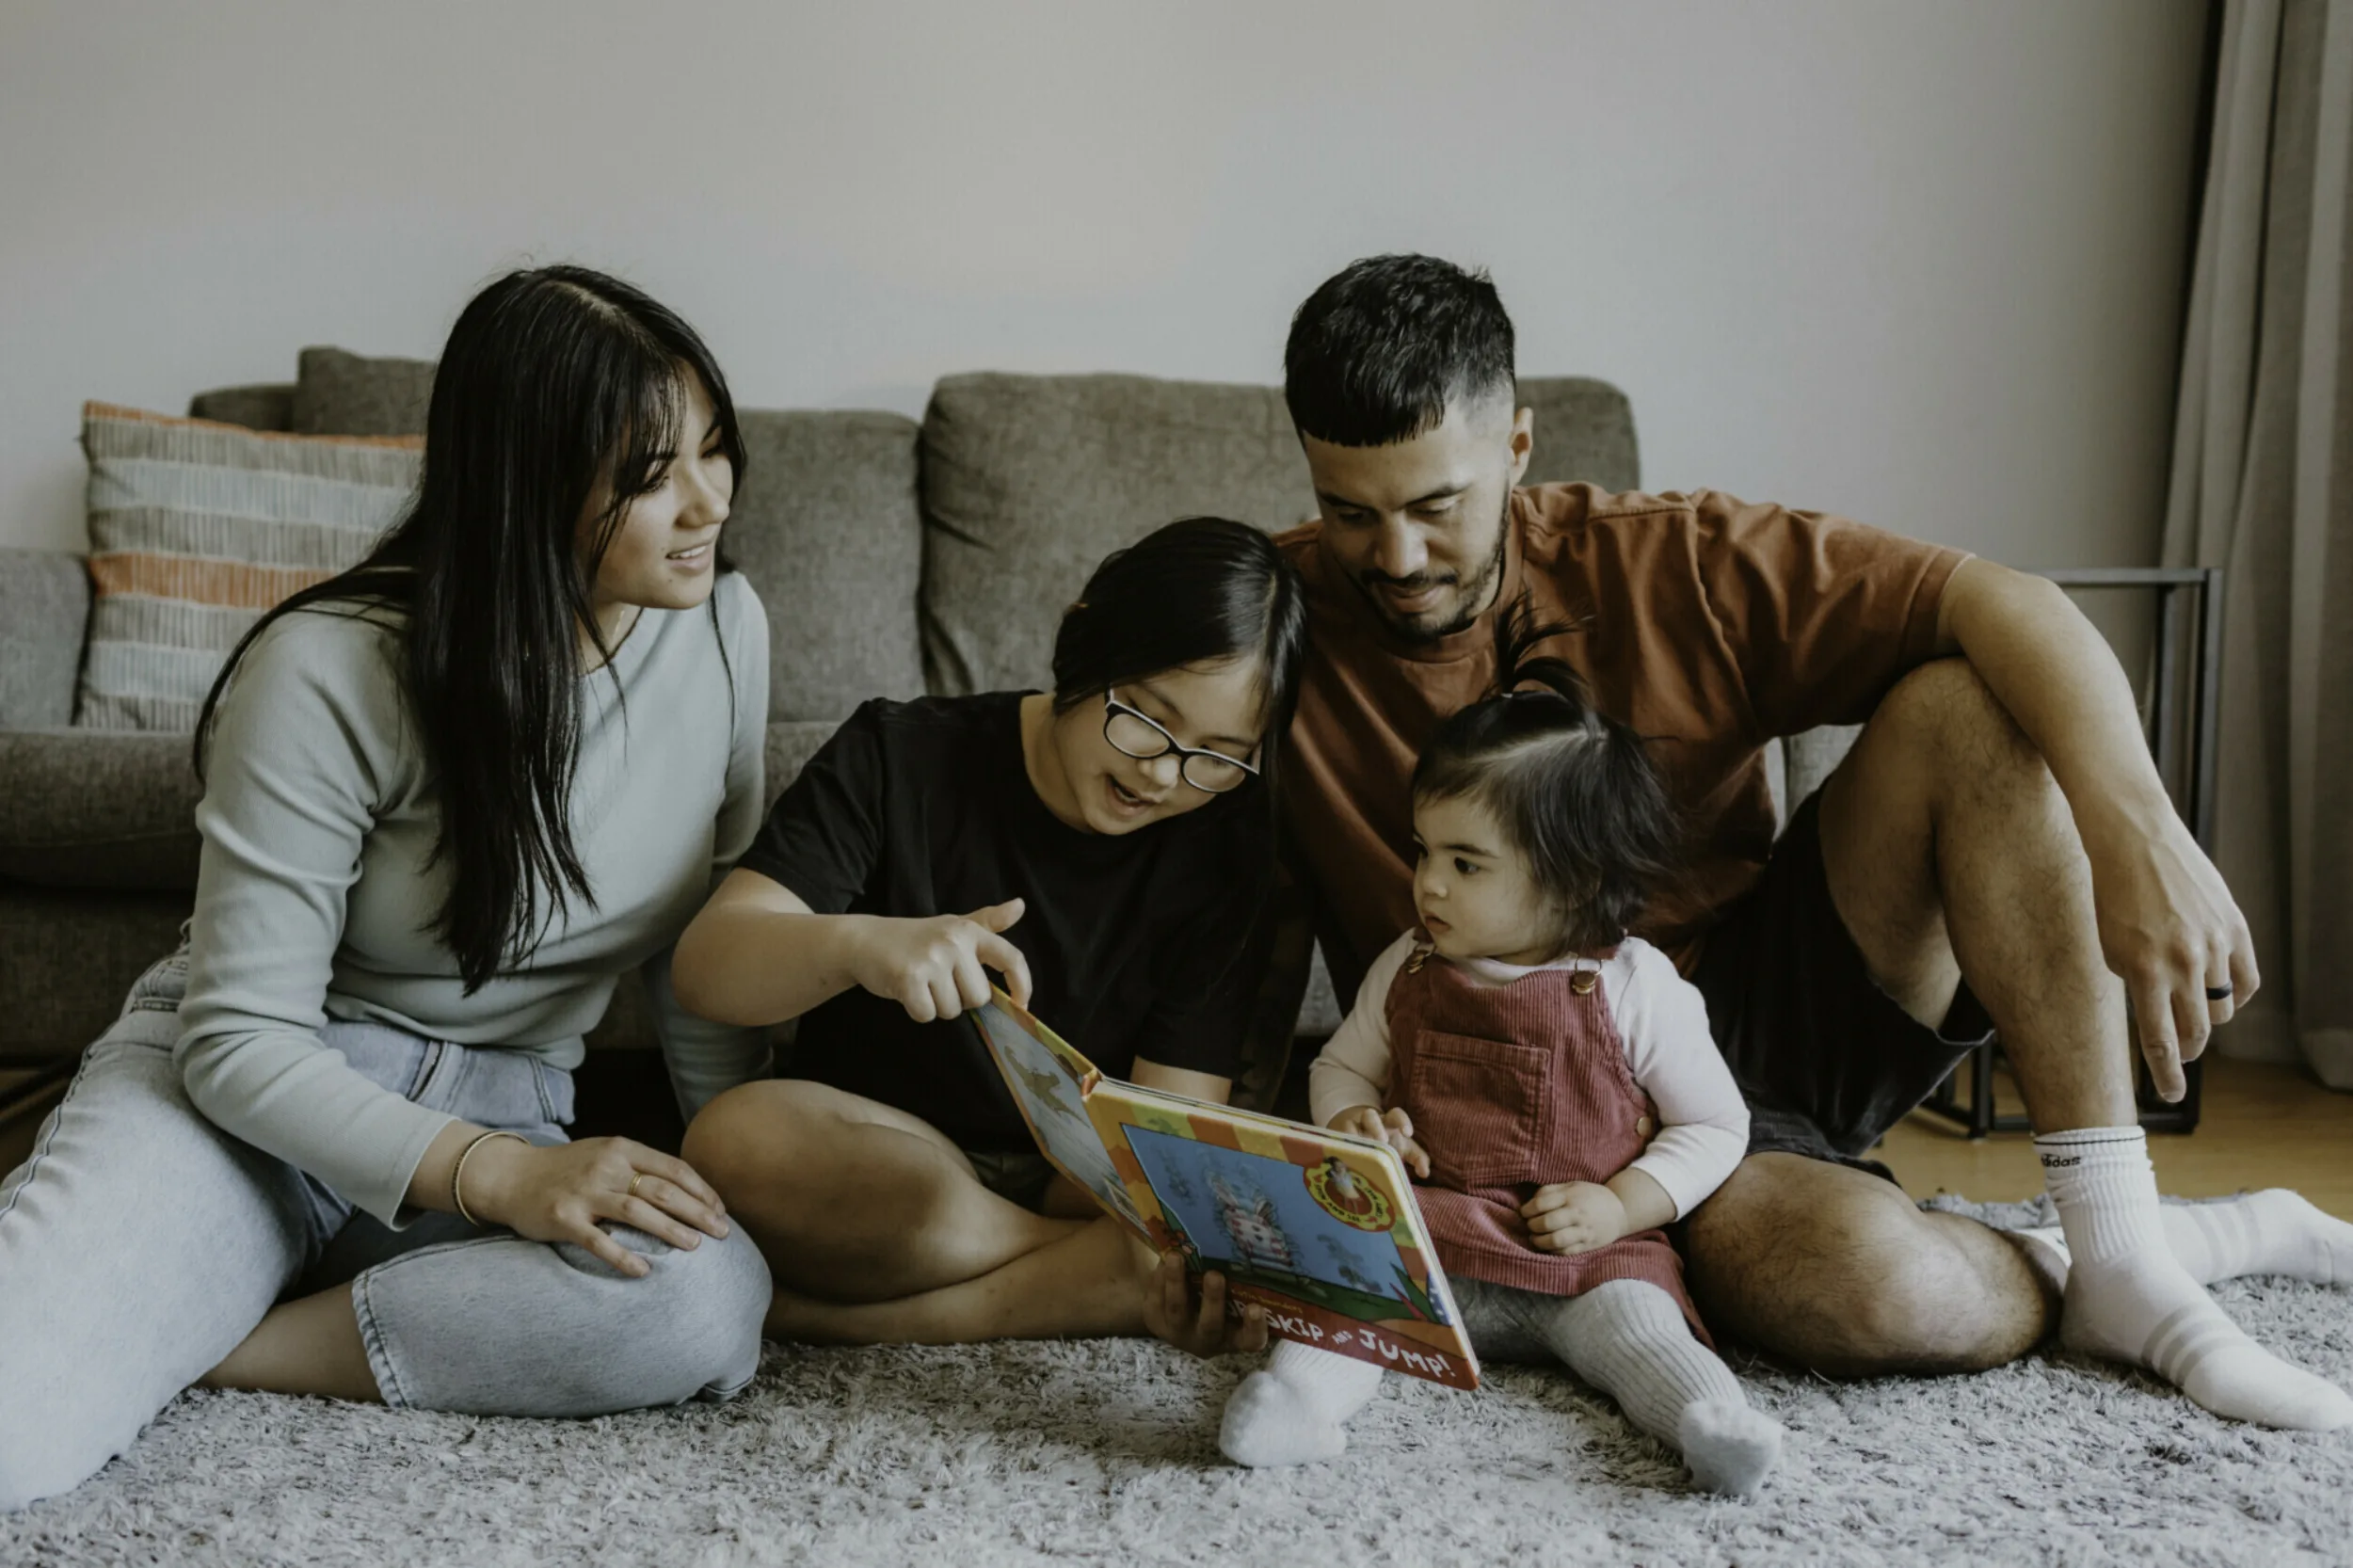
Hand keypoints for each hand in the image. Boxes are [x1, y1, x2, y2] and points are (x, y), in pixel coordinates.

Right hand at [461, 1135, 730, 1277]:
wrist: (510, 1176)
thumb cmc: (567, 1169)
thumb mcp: (604, 1154)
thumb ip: (639, 1167)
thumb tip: (686, 1190)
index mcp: (621, 1149)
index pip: (673, 1168)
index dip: (702, 1191)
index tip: (720, 1211)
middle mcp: (606, 1167)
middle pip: (663, 1190)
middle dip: (698, 1212)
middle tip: (722, 1233)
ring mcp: (585, 1192)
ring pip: (638, 1212)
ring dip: (671, 1230)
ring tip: (695, 1247)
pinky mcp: (564, 1217)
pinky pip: (599, 1241)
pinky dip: (623, 1256)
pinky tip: (644, 1270)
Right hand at [849, 898, 1033, 1020]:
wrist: (864, 940)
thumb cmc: (914, 937)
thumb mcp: (952, 925)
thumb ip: (987, 920)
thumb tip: (1021, 905)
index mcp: (969, 931)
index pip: (1010, 957)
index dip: (1022, 984)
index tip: (1022, 1004)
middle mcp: (954, 942)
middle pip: (979, 997)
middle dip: (959, 998)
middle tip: (937, 981)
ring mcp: (931, 959)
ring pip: (953, 1009)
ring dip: (936, 1005)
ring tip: (921, 983)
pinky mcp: (909, 978)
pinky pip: (927, 1015)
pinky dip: (917, 1011)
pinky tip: (906, 991)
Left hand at [1141, 1251, 1266, 1358]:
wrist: (1174, 1309)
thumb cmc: (1215, 1298)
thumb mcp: (1232, 1297)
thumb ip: (1238, 1282)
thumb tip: (1247, 1243)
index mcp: (1234, 1336)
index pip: (1251, 1341)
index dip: (1255, 1328)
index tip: (1257, 1307)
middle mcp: (1207, 1339)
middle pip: (1210, 1324)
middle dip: (1212, 1299)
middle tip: (1214, 1275)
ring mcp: (1179, 1332)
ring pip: (1177, 1310)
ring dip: (1176, 1282)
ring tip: (1176, 1257)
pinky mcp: (1155, 1321)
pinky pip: (1156, 1299)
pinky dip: (1159, 1277)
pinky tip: (1164, 1258)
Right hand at [1329, 1104, 1429, 1178]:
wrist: (1363, 1137)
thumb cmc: (1389, 1144)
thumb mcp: (1405, 1149)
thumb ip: (1419, 1159)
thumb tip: (1424, 1173)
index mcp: (1388, 1122)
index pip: (1396, 1114)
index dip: (1402, 1120)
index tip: (1408, 1133)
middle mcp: (1370, 1121)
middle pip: (1370, 1115)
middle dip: (1375, 1126)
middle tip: (1382, 1141)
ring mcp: (1352, 1128)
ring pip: (1350, 1124)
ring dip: (1355, 1135)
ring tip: (1362, 1149)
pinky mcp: (1339, 1137)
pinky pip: (1338, 1138)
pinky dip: (1342, 1146)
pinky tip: (1346, 1157)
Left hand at [1522, 1180, 1626, 1255]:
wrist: (1620, 1210)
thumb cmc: (1590, 1196)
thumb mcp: (1572, 1185)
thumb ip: (1550, 1191)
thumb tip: (1530, 1203)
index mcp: (1571, 1196)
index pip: (1541, 1204)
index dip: (1527, 1210)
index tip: (1524, 1212)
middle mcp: (1577, 1213)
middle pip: (1547, 1223)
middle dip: (1532, 1226)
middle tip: (1530, 1225)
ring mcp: (1583, 1231)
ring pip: (1556, 1240)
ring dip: (1539, 1241)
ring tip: (1535, 1238)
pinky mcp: (1588, 1245)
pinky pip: (1566, 1252)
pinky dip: (1552, 1251)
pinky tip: (1548, 1246)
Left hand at [2083, 810, 2258, 1099]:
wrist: (2135, 839)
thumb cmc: (2111, 894)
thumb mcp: (2108, 947)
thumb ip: (2135, 984)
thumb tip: (2157, 1015)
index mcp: (2143, 971)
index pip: (2160, 1041)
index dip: (2166, 1075)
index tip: (2169, 1095)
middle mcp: (2183, 962)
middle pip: (2196, 1032)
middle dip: (2186, 1053)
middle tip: (2179, 1060)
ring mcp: (2214, 945)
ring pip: (2221, 1008)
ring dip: (2205, 1020)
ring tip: (2190, 1016)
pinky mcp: (2235, 928)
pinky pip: (2245, 981)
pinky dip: (2232, 996)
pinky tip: (2218, 998)